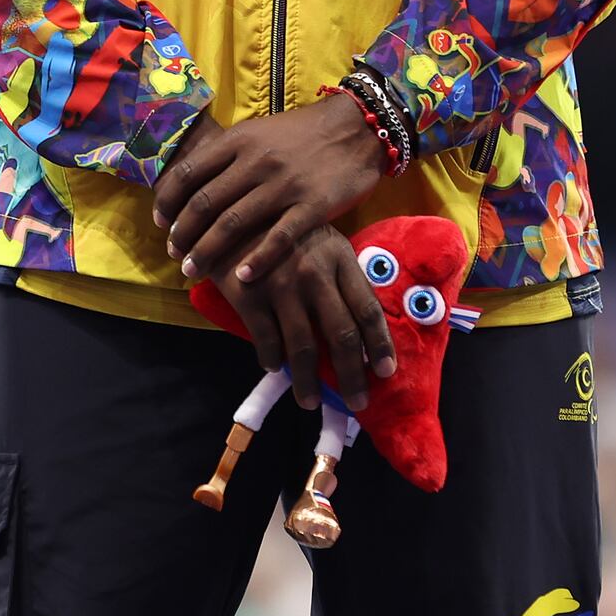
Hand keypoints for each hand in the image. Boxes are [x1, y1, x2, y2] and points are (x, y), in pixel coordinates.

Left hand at [153, 92, 386, 286]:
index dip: (168, 200)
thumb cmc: (304, 132)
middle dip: (183, 233)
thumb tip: (196, 181)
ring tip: (192, 270)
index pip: (190, 172)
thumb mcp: (261, 131)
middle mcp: (256, 161)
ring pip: (233, 223)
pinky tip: (242, 277)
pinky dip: (257, 260)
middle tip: (173, 254)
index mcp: (240, 140)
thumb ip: (231, 155)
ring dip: (207, 251)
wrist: (358, 127)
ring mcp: (284, 184)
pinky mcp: (311, 206)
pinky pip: (278, 238)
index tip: (160, 222)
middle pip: (205, 203)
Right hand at [213, 223, 395, 411]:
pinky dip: (272, 360)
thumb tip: (360, 326)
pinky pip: (267, 341)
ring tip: (310, 401)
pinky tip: (274, 366)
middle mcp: (314, 272)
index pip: (367, 308)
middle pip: (342, 334)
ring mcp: (281, 285)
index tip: (386, 372)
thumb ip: (339, 276)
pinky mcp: (249, 295)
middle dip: (352, 376)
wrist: (229, 212)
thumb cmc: (282, 229)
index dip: (380, 344)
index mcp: (338, 257)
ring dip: (308, 382)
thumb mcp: (320, 241)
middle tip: (357, 403)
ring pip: (303, 347)